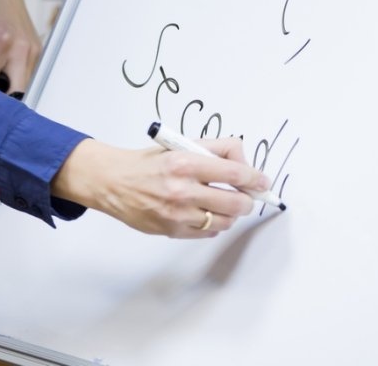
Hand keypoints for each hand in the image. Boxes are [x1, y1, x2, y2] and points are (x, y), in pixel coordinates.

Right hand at [50, 137, 269, 238]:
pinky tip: (206, 212)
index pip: (232, 171)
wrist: (114, 182)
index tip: (263, 181)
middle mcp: (182, 189)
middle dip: (247, 199)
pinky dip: (214, 223)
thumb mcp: (178, 145)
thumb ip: (212, 149)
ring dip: (231, 213)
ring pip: (224, 220)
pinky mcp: (172, 231)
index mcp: (184, 162)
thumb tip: (242, 161)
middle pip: (235, 201)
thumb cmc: (148, 162)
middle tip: (248, 196)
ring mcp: (177, 214)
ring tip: (226, 203)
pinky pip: (208, 232)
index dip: (254, 177)